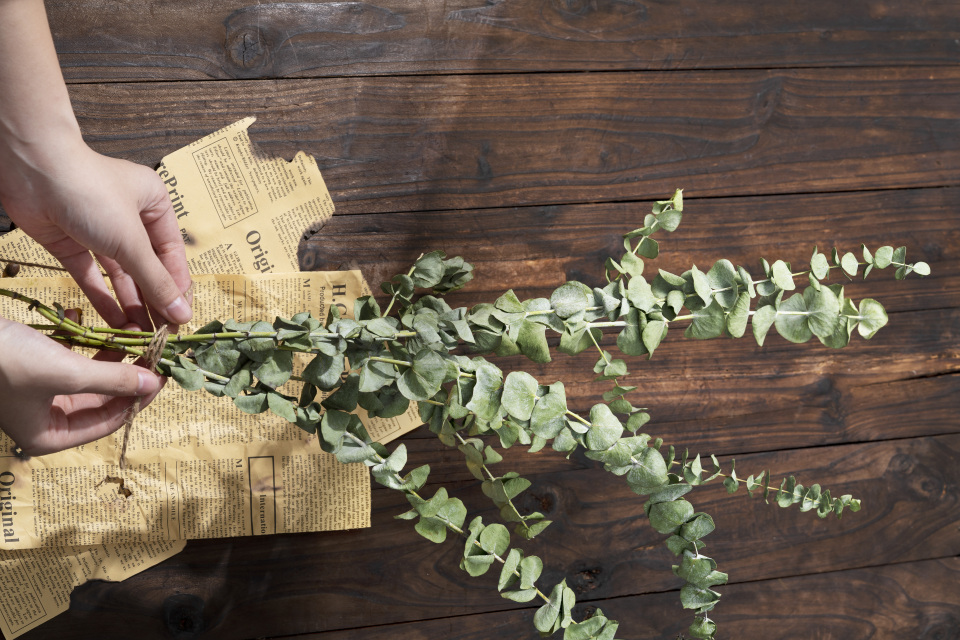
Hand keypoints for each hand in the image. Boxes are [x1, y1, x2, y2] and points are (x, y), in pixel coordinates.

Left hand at [0, 140, 192, 328]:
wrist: (32, 169)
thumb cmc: (91, 192)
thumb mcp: (131, 240)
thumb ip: (156, 281)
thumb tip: (181, 314)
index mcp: (155, 205)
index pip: (172, 256)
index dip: (176, 289)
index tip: (180, 321)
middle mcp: (129, 218)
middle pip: (147, 267)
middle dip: (153, 301)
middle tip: (161, 335)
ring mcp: (99, 231)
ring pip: (120, 275)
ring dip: (131, 304)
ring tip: (140, 336)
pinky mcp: (72, 243)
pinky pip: (92, 276)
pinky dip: (102, 299)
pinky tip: (115, 323)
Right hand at [0, 318, 163, 455]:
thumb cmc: (4, 360)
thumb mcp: (65, 372)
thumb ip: (113, 380)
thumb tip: (153, 384)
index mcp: (50, 437)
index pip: (111, 422)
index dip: (140, 397)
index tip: (164, 373)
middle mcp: (46, 421)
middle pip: (104, 401)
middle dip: (129, 374)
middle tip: (155, 350)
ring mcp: (40, 396)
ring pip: (92, 379)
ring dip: (113, 357)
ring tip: (135, 334)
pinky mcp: (35, 370)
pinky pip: (74, 362)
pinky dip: (88, 346)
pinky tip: (99, 326)